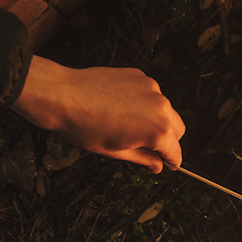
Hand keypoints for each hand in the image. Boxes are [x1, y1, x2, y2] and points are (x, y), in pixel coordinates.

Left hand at [12, 58, 185, 172]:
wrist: (63, 96)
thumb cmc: (84, 126)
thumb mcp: (115, 151)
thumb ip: (143, 158)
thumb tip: (157, 165)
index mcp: (157, 130)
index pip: (175, 151)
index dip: (172, 161)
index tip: (168, 164)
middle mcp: (160, 107)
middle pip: (178, 128)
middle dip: (168, 140)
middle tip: (150, 148)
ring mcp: (151, 88)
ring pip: (165, 110)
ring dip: (156, 120)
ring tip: (130, 126)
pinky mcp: (140, 76)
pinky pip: (151, 94)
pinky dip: (144, 103)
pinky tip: (123, 108)